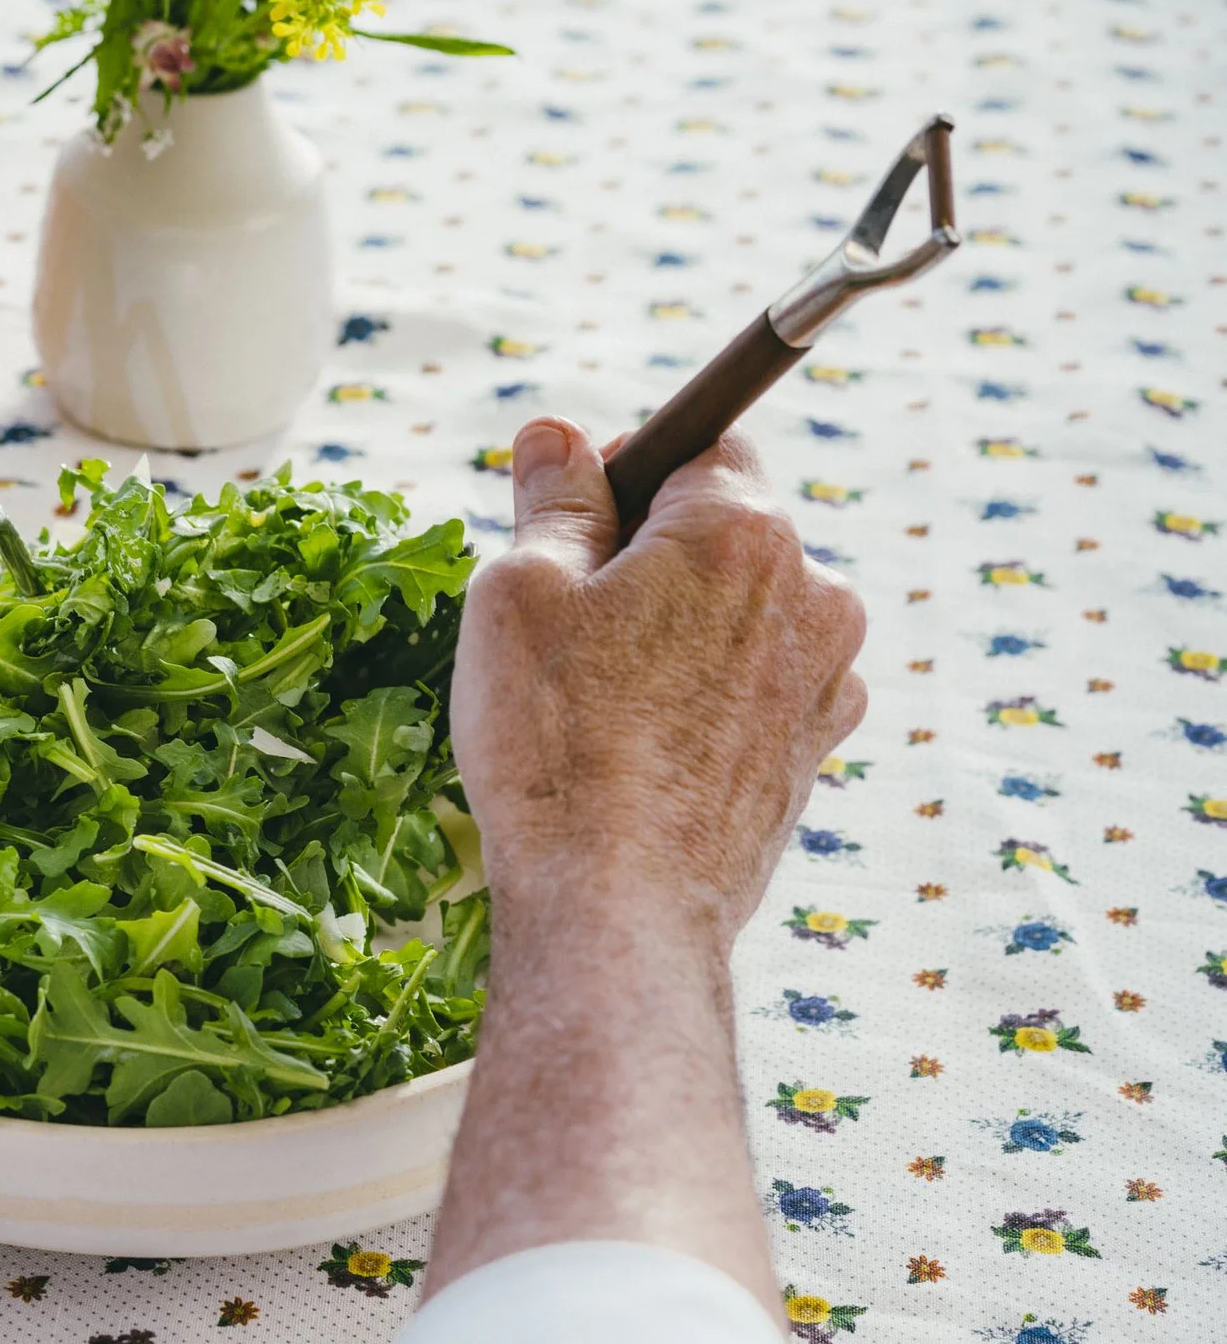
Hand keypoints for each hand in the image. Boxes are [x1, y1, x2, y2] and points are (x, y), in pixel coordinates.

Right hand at [449, 418, 867, 951]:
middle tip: (565, 625)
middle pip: (725, 533)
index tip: (570, 519)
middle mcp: (812, 595)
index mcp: (743, 531)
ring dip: (677, 632)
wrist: (618, 907)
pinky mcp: (812, 755)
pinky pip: (754, 690)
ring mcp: (824, 682)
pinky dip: (702, 699)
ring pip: (740, 615)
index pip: (703, 443)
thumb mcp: (518, 593)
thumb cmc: (556, 745)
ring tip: (597, 702)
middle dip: (648, 557)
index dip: (626, 469)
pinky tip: (638, 749)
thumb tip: (558, 435)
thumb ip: (552, 499)